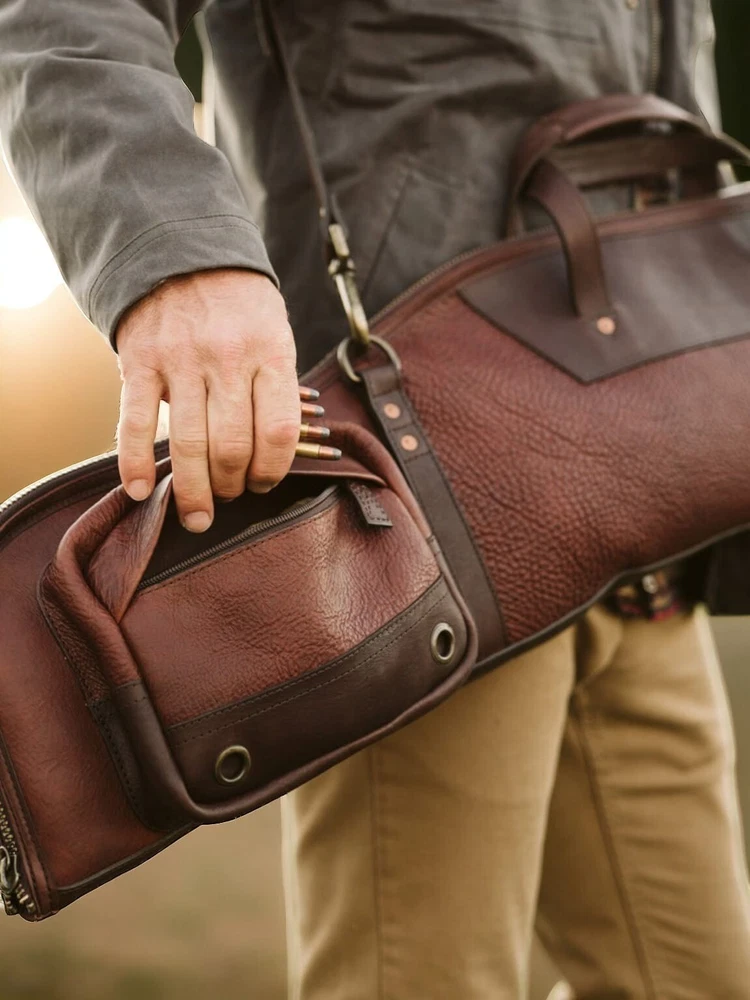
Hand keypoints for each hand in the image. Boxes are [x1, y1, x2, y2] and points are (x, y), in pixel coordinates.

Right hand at [115, 268, 299, 531]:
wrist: (184, 250)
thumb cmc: (239, 307)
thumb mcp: (275, 334)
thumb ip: (274, 389)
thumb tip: (273, 457)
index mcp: (270, 352)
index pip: (278, 432)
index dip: (273, 471)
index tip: (263, 484)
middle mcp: (226, 358)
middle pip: (231, 448)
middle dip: (232, 487)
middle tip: (229, 497)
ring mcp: (179, 360)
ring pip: (187, 445)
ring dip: (193, 492)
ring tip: (196, 515)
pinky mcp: (139, 362)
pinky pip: (133, 424)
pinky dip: (134, 464)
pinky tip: (140, 491)